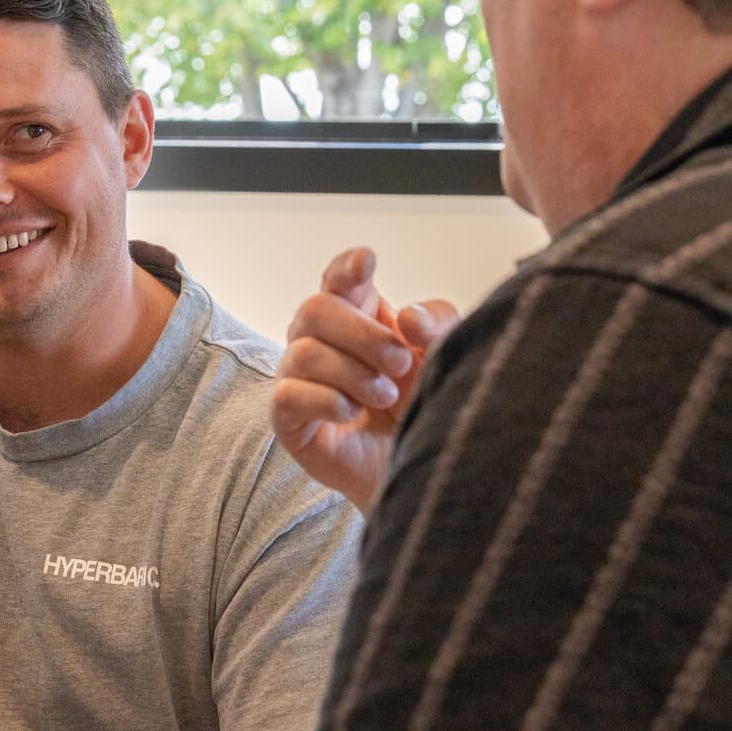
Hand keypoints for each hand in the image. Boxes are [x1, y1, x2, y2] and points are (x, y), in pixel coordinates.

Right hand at [270, 248, 457, 514]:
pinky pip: (288, 394)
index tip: (368, 262)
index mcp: (356, 315)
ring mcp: (299, 377)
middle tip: (399, 363)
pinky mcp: (288, 418)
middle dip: (364, 334)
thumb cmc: (421, 407)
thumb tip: (408, 318)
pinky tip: (352, 411)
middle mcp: (320, 340)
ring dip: (353, 373)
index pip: (338, 278)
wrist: (416, 468)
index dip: (347, 267)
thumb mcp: (443, 357)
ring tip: (385, 396)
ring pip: (304, 351)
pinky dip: (327, 400)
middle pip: (317, 308)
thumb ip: (437, 325)